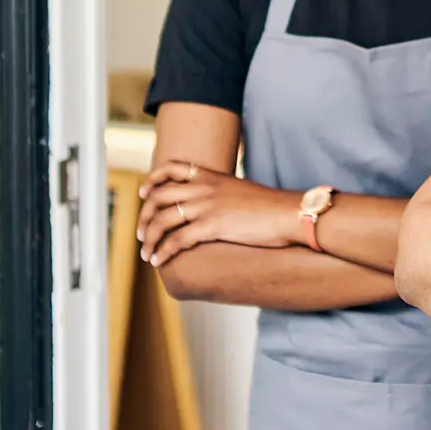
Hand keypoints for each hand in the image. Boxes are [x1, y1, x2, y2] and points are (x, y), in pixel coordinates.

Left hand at [137, 161, 298, 266]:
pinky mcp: (212, 226)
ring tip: (146, 253)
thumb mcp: (240, 191)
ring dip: (149, 238)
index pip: (172, 168)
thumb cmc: (271, 207)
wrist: (289, 213)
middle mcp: (204, 188)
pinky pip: (176, 240)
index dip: (153, 180)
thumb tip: (215, 207)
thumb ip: (222, 193)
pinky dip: (163, 251)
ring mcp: (206, 206)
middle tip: (141, 233)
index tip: (144, 193)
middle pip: (159, 197)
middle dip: (145, 216)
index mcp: (211, 176)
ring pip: (162, 220)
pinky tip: (158, 261)